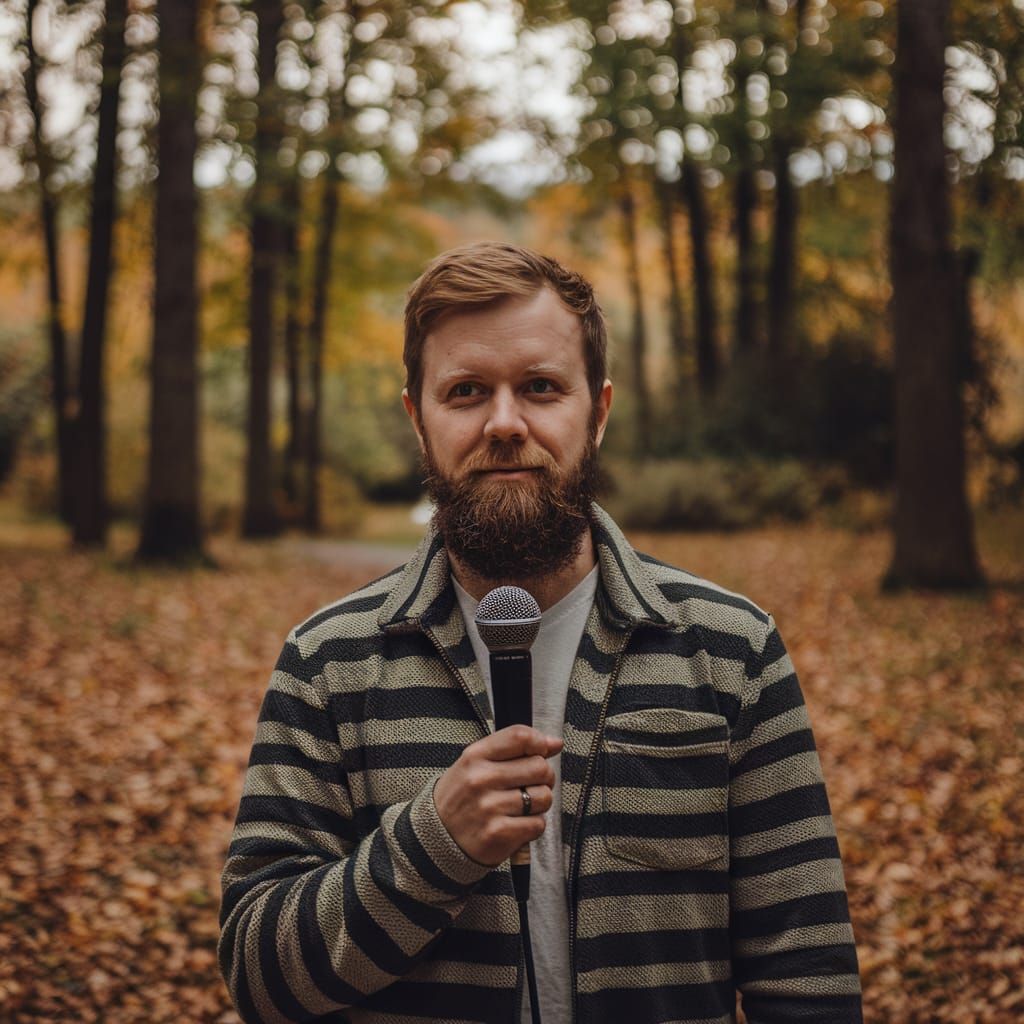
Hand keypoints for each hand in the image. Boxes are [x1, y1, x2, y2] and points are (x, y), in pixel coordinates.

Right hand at [433, 724, 562, 866]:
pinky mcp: (498, 834)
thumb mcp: (476, 764)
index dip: (540, 742)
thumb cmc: (463, 796)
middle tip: (530, 784)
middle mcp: (481, 779)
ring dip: (539, 803)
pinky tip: (516, 824)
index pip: (520, 736)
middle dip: (543, 777)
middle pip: (540, 766)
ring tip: (521, 806)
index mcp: (475, 756)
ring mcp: (489, 807)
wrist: (436, 838)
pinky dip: (533, 825)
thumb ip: (514, 749)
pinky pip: (538, 824)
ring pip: (543, 797)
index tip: (541, 752)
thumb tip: (555, 742)